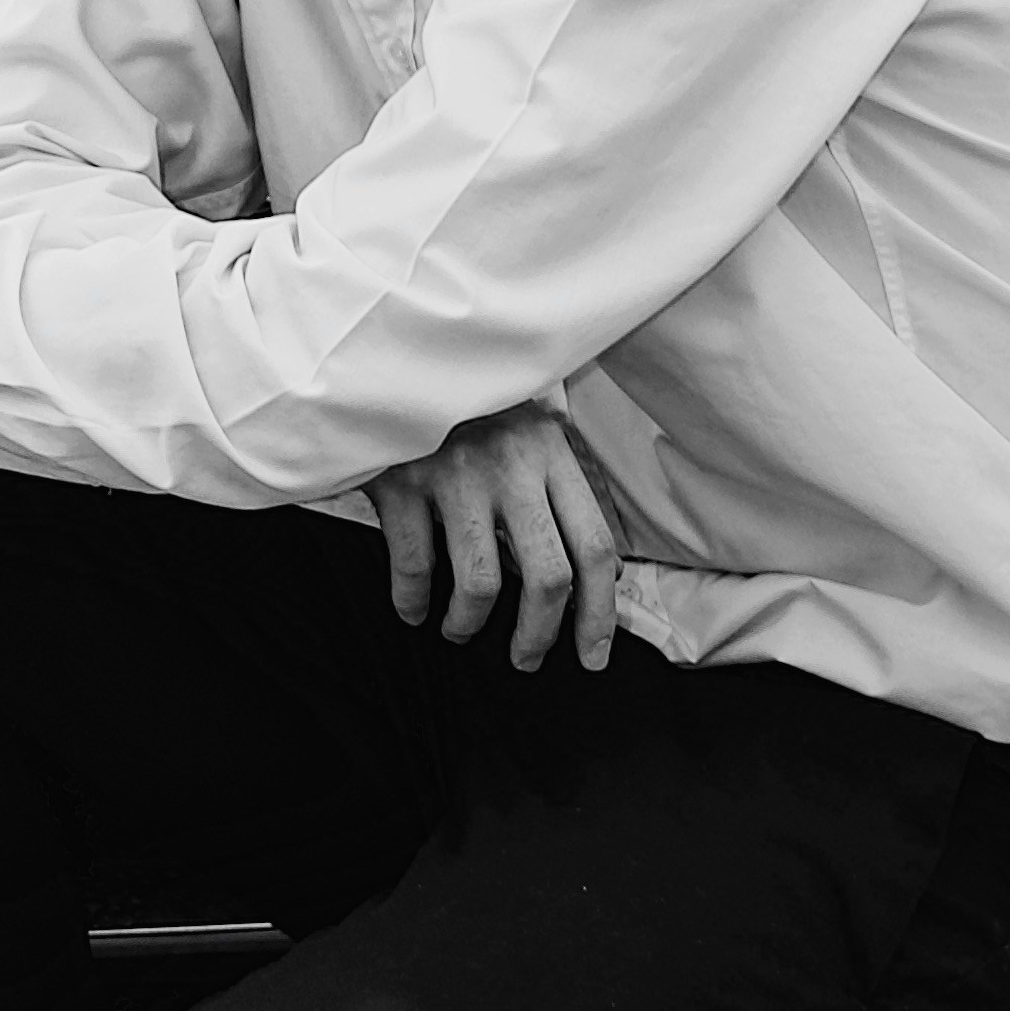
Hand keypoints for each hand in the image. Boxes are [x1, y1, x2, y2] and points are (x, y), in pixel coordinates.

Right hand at [371, 403, 624, 672]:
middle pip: (548, 577)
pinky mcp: (402, 478)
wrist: (401, 351)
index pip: (596, 548)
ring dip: (470, 623)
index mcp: (552, 453)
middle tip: (526, 659)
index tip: (593, 655)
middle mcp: (512, 465)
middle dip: (540, 635)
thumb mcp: (533, 431)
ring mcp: (455, 472)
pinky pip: (413, 564)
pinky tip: (412, 610)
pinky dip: (411, 600)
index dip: (600, 614)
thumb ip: (567, 489)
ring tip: (459, 630)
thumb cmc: (474, 405)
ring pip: (482, 582)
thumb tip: (608, 573)